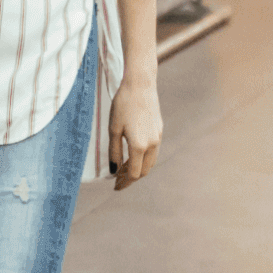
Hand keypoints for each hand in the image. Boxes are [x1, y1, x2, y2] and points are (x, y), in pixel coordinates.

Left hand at [109, 74, 162, 188]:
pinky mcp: (160, 130)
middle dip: (132, 178)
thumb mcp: (113, 130)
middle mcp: (152, 144)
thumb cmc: (122, 106)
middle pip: (145, 171)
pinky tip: (133, 157)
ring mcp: (158, 137)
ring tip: (124, 171)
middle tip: (118, 182)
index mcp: (139, 145)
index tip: (115, 187)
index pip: (134, 173)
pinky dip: (144, 159)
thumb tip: (114, 171)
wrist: (140, 86)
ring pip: (151, 162)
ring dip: (139, 169)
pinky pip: (153, 151)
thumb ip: (114, 152)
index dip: (125, 182)